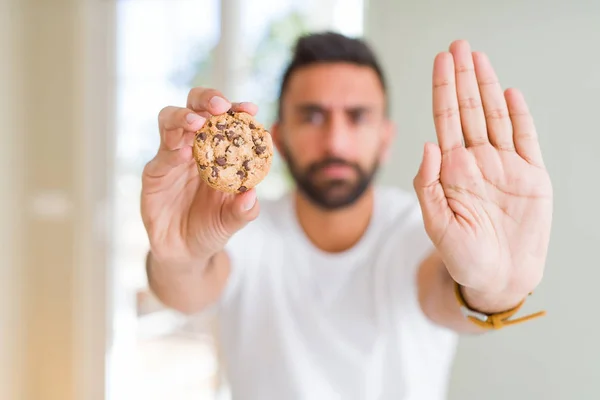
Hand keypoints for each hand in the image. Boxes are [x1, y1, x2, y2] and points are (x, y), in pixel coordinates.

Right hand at [141, 88, 259, 266]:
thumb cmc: (212, 228)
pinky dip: (172, 151)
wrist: (185, 252)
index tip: (250, 109)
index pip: (225, 121)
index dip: (236, 110)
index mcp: (217, 150)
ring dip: (183, 117)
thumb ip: (244, 210)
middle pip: (193, 108)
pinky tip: (184, 154)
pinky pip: (161, 157)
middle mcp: (193, 147)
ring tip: (197, 123)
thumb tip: (252, 195)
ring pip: (169, 122)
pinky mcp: (154, 174)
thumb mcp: (232, 221)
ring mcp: (171, 158)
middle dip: (206, 99)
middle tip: (220, 106)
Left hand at [413, 40, 552, 298]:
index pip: (445, 119)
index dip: (443, 89)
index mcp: (452, 169)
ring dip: (487, 88)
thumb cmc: (462, 255)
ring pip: (494, 117)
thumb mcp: (437, 224)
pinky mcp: (531, 176)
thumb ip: (428, 185)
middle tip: (459, 45)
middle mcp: (476, 160)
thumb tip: (429, 144)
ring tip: (479, 58)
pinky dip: (519, 116)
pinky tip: (509, 94)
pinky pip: (525, 139)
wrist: (497, 278)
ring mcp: (504, 165)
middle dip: (463, 77)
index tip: (442, 61)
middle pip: (468, 110)